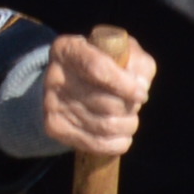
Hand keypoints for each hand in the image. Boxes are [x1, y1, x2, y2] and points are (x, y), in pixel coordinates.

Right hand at [42, 29, 155, 156]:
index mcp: (68, 49)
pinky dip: (118, 143)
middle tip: (134, 104)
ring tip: (129, 118)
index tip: (142, 94)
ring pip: (105, 125)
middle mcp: (55, 76)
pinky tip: (121, 135)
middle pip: (106, 102)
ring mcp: (51, 103)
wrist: (68, 84)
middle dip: (130, 107)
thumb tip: (140, 87)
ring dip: (127, 125)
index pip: (99, 69)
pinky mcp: (54, 126)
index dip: (126, 86)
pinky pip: (96, 144)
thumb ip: (138, 63)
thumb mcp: (122, 52)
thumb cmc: (104, 65)